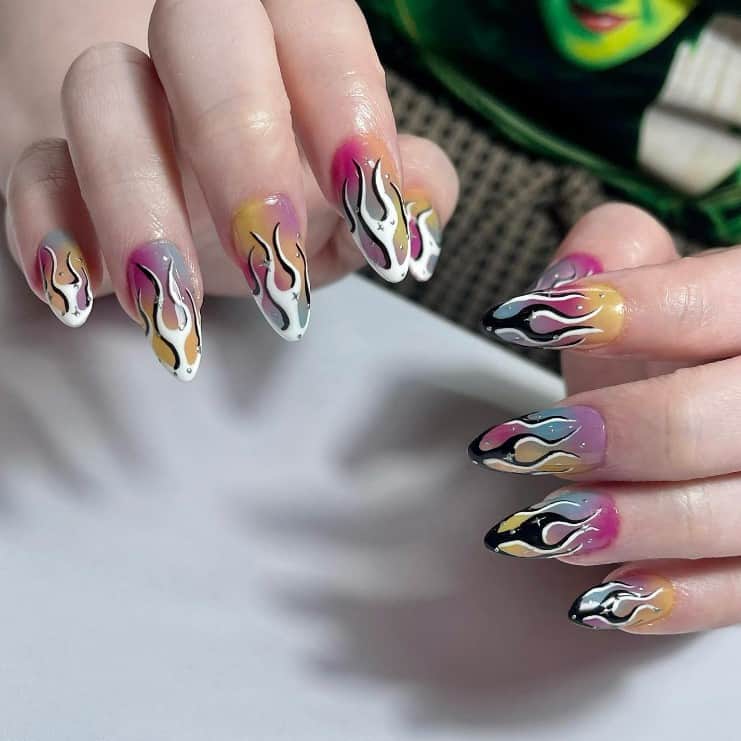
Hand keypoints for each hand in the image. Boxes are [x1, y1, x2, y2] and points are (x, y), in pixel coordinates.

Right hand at [2, 0, 456, 380]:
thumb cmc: (292, 197)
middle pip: (197, 30)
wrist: (199, 214)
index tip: (369, 197)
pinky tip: (81, 294)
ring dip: (139, 206)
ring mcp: (119, 97)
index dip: (345, 103)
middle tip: (274, 261)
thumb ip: (402, 191)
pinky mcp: (49, 153)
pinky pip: (29, 168)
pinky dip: (49, 230)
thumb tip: (421, 205)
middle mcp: (195, 49)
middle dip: (239, 147)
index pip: (315, 24)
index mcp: (284, 39)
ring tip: (177, 311)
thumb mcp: (356, 200)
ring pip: (101, 93)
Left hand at [469, 203, 740, 634]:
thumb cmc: (676, 348)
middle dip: (619, 436)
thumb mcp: (652, 286)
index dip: (625, 312)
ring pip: (732, 515)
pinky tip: (601, 595)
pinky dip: (672, 598)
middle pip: (717, 422)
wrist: (713, 411)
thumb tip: (566, 278)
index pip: (714, 302)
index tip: (529, 321)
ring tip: (542, 525)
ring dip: (631, 525)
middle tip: (532, 444)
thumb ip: (616, 252)